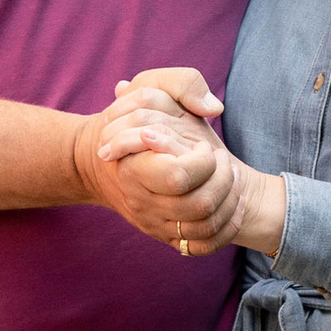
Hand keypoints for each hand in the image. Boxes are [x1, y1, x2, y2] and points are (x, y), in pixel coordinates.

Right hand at [90, 101, 283, 257]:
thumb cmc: (131, 119)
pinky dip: (226, 229)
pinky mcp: (166, 235)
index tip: (204, 147)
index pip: (178, 176)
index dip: (202, 161)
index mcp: (135, 167)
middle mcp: (142, 201)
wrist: (97, 161)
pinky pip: (203, 246)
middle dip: (223, 180)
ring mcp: (154, 222)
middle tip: (223, 161)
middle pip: (199, 205)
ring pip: (205, 226)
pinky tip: (234, 206)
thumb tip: (213, 108)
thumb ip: (183, 84)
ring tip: (231, 178)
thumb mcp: (151, 88)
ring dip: (230, 202)